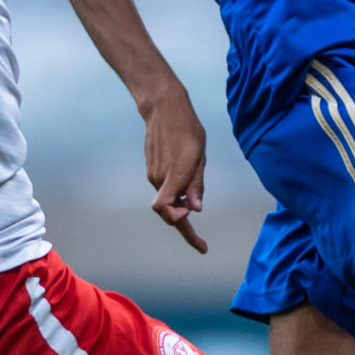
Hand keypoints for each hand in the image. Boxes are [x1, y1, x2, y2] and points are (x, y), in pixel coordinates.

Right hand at [141, 90, 209, 253]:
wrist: (162, 108)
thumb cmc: (186, 129)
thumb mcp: (199, 155)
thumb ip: (196, 183)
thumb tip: (196, 208)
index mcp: (176, 175)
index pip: (170, 212)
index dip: (185, 232)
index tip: (200, 245)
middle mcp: (160, 179)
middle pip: (171, 213)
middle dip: (185, 225)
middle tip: (201, 241)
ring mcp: (154, 175)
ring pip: (169, 200)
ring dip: (183, 204)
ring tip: (196, 187)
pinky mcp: (153, 170)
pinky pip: (166, 189)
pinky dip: (178, 194)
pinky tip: (187, 179)